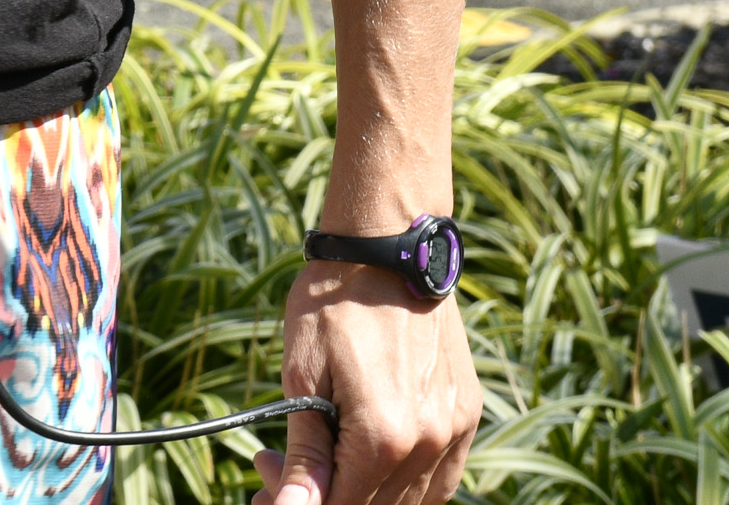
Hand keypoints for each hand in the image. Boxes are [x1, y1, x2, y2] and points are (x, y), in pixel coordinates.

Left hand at [253, 262, 478, 504]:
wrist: (386, 249)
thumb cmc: (331, 304)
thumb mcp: (302, 376)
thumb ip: (305, 453)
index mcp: (383, 437)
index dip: (296, 501)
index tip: (261, 471)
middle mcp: (428, 443)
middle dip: (322, 496)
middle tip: (276, 466)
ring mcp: (454, 431)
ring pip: (412, 501)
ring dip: (363, 493)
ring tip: (320, 459)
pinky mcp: (467, 415)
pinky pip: (440, 478)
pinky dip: (402, 483)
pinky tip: (364, 457)